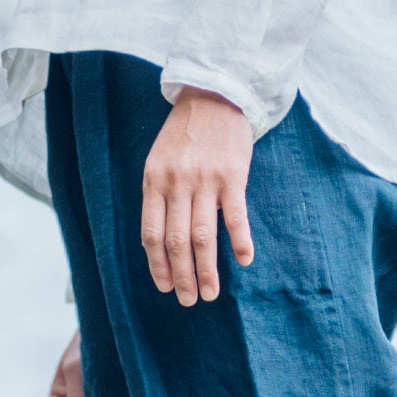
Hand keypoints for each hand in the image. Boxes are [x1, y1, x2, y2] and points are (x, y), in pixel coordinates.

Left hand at [141, 87, 254, 305]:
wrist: (215, 95)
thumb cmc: (185, 133)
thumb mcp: (159, 159)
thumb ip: (159, 195)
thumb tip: (160, 240)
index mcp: (154, 181)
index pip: (151, 234)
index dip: (157, 265)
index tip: (165, 287)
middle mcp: (177, 183)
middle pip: (176, 241)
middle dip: (182, 276)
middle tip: (189, 301)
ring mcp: (205, 180)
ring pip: (203, 235)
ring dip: (206, 269)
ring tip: (210, 293)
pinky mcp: (233, 175)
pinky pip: (236, 216)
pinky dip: (240, 241)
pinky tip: (245, 261)